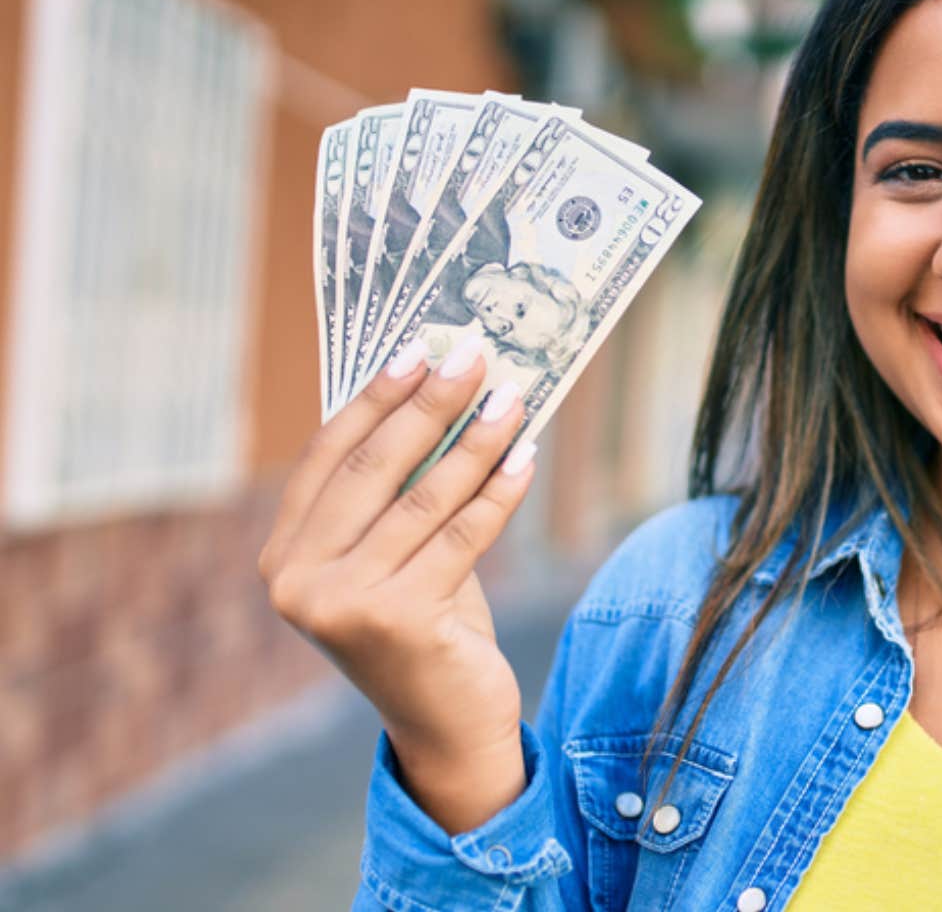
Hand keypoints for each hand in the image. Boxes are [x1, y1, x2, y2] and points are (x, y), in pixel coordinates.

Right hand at [259, 336, 537, 791]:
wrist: (447, 726)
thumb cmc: (425, 626)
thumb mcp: (396, 557)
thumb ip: (398, 493)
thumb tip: (443, 394)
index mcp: (283, 557)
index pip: (328, 456)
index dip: (374, 397)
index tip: (417, 349)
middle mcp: (298, 581)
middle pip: (373, 468)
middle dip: (429, 404)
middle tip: (473, 354)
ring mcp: (342, 605)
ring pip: (424, 499)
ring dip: (475, 441)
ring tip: (512, 398)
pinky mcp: (398, 621)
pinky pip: (462, 536)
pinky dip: (499, 491)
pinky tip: (525, 457)